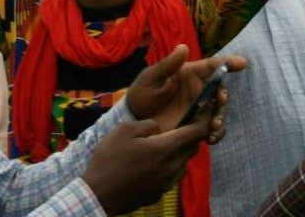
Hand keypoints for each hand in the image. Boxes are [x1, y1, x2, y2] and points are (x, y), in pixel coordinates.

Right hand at [82, 118, 209, 215]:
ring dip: (180, 152)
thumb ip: (146, 124)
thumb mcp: (123, 130)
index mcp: (164, 149)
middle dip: (191, 135)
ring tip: (163, 145)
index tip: (206, 110)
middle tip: (181, 125)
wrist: (98, 195)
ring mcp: (166, 183)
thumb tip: (157, 127)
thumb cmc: (108, 160)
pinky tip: (152, 163)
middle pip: (193, 148)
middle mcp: (171, 168)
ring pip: (184, 163)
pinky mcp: (160, 194)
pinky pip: (173, 176)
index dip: (205, 119)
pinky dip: (170, 166)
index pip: (195, 133)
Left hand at [126, 45, 243, 138]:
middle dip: (224, 95)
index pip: (212, 66)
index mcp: (189, 74)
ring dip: (221, 116)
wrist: (134, 122)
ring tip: (214, 126)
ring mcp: (199, 109)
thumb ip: (168, 65)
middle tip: (221, 100)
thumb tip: (184, 47)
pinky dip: (217, 133)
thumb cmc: (141, 94)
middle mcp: (198, 90)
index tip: (242, 63)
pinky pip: (213, 129)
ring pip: (219, 110)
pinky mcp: (197, 126)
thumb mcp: (150, 78)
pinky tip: (211, 138)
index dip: (228, 63)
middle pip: (220, 89)